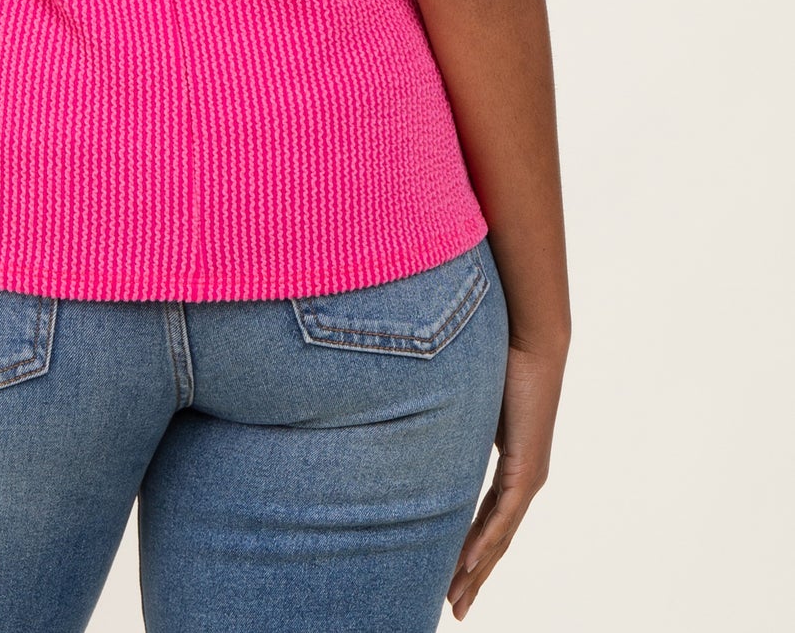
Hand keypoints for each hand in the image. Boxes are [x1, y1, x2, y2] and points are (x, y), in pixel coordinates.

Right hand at [446, 337, 566, 618]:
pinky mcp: (527, 469)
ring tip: (458, 600)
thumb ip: (448, 415)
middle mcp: (524, 478)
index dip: (468, 547)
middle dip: (473, 574)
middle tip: (455, 606)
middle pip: (494, 538)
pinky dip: (485, 542)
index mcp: (512, 466)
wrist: (531, 338)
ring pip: (499, 535)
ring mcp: (528, 477)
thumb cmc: (499, 356)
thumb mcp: (466, 400)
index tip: (451, 572)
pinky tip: (468, 564)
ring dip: (476, 569)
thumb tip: (413, 407)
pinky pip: (503, 515)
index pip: (487, 518)